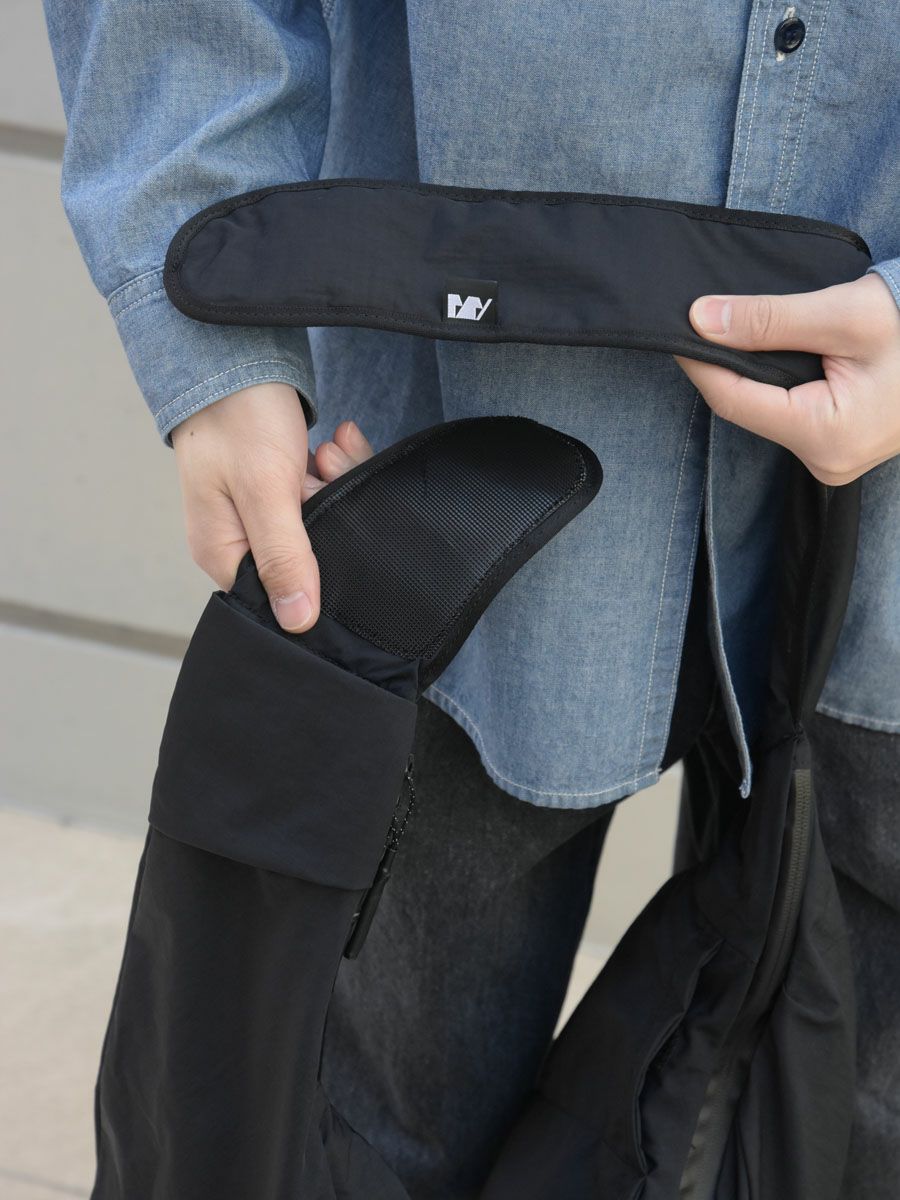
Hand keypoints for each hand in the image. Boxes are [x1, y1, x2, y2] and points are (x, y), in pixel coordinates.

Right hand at [171, 382, 372, 629]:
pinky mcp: (284, 488)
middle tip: (323, 467)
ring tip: (327, 447)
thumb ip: (284, 557)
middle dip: (330, 507)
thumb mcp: (266, 491)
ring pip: (325, 519)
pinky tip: (336, 439)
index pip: (283, 592)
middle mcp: (241, 540)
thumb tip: (298, 623)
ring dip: (336, 480)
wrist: (236, 352)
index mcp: (224, 554)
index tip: (331, 519)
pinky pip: (324, 492)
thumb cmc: (238, 417)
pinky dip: (335, 466)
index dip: (318, 567)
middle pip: (311, 553)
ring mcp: (264, 513)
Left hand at [674, 272, 899, 484]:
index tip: (676, 328)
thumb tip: (702, 319)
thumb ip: (769, 319)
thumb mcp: (845, 314)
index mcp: (825, 437)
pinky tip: (772, 350)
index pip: (733, 401)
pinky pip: (792, 412)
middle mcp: (826, 461)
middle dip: (726, 365)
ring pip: (769, 410)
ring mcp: (835, 458)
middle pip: (749, 408)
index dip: (699, 363)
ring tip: (738, 329)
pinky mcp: (841, 445)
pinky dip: (778, 380)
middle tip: (705, 319)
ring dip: (753, 370)